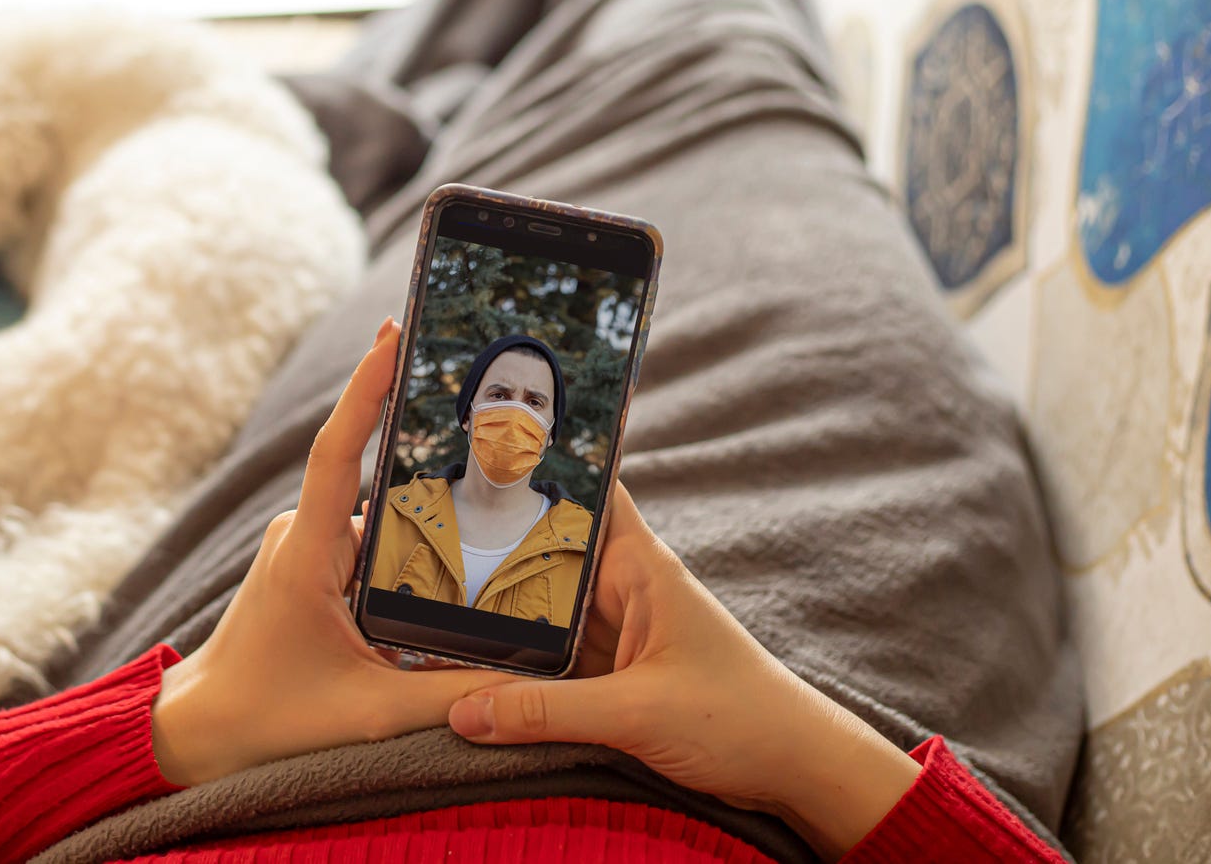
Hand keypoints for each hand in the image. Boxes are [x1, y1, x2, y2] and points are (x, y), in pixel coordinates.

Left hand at [150, 318, 511, 785]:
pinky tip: (457, 560)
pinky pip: (369, 538)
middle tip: (496, 418)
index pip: (338, 452)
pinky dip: (409, 544)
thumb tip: (527, 683)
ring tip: (498, 501)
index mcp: (307, 553)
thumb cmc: (270, 721)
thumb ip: (451, 696)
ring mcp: (305, 546)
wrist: (200, 734)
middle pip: (376, 477)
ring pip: (380, 515)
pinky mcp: (311, 565)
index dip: (365, 387)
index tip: (394, 332)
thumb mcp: (371, 714)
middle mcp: (302, 534)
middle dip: (432, 450)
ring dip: (427, 514)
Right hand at [446, 480, 919, 858]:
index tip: (474, 441)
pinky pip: (551, 651)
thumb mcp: (636, 713)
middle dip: (491, 540)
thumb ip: (546, 712)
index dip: (537, 463)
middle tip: (415, 526)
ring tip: (424, 588)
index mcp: (639, 566)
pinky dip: (516, 654)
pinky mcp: (612, 669)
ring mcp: (616, 627)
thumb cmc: (740, 720)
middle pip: (545, 548)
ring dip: (498, 603)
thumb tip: (463, 712)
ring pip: (542, 603)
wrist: (794, 769)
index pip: (586, 489)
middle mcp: (623, 586)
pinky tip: (467, 654)